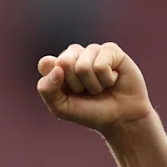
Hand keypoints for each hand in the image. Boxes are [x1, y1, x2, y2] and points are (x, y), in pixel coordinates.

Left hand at [37, 43, 153, 134]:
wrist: (120, 117)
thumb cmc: (88, 111)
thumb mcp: (61, 108)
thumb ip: (47, 90)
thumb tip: (57, 67)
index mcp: (56, 66)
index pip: (45, 63)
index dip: (55, 82)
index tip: (67, 93)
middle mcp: (73, 55)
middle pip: (63, 62)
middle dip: (75, 84)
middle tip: (85, 91)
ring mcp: (92, 50)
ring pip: (83, 66)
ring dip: (92, 84)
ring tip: (100, 87)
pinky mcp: (110, 50)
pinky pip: (101, 65)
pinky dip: (106, 79)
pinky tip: (112, 80)